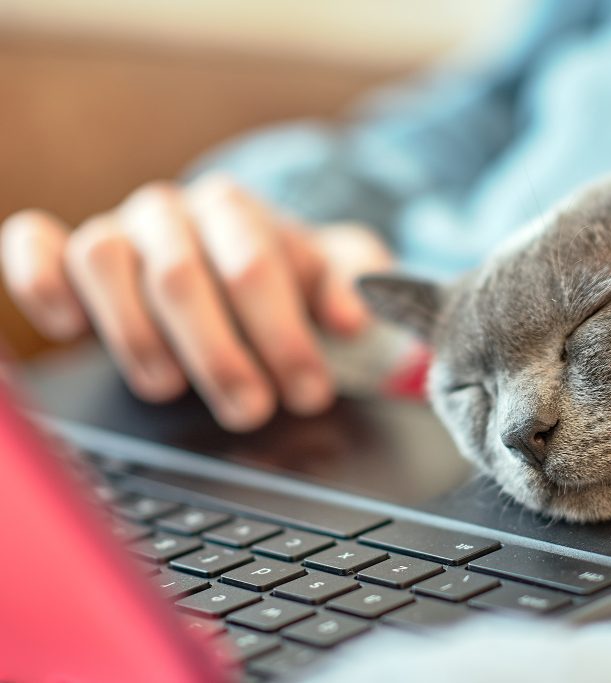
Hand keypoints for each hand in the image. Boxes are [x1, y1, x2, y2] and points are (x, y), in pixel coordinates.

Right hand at [1, 175, 392, 430]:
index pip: (255, 268)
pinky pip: (34, 247)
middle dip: (220, 356)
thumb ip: (355, 284)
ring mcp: (118, 229)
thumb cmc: (285, 272)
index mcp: (237, 208)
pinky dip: (38, 280)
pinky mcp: (70, 252)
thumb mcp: (335, 273)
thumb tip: (353, 316)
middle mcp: (172, 211)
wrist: (238, 249)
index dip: (282, 337)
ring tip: (170, 391)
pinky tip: (68, 326)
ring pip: (105, 263)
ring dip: (134, 335)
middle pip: (181, 276)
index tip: (309, 394)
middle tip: (252, 410)